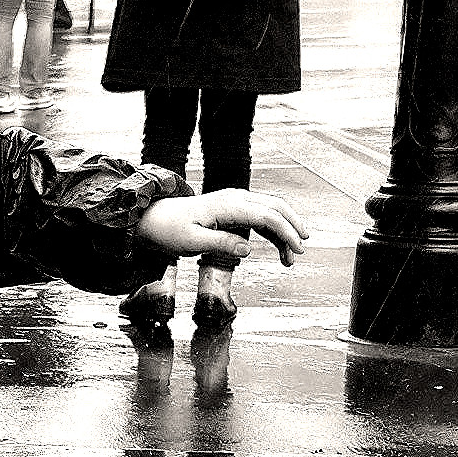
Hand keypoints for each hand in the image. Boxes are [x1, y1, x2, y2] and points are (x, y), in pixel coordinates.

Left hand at [138, 188, 308, 265]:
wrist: (155, 219)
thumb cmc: (170, 229)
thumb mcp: (191, 241)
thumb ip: (220, 244)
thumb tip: (246, 248)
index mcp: (227, 205)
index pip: (267, 215)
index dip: (285, 232)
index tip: (296, 249)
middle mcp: (235, 198)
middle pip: (276, 208)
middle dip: (293, 228)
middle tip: (302, 249)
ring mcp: (236, 202)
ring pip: (271, 212)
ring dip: (284, 232)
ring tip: (290, 258)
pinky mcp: (235, 209)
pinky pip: (261, 217)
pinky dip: (273, 232)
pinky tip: (279, 248)